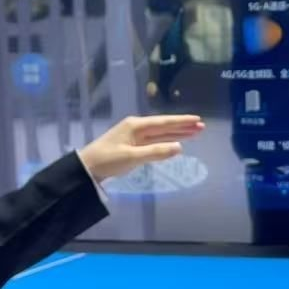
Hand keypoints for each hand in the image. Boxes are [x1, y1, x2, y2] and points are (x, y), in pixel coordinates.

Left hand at [78, 115, 204, 181]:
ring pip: (161, 134)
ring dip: (177, 134)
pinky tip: (176, 143)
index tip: (197, 120)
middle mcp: (137, 128)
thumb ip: (155, 152)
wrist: (86, 168)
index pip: (164, 123)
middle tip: (202, 127)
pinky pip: (155, 141)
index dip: (182, 122)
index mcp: (136, 126)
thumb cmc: (107, 160)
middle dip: (183, 127)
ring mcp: (134, 137)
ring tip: (194, 133)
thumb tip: (179, 147)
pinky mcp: (132, 146)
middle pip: (164, 127)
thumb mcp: (131, 157)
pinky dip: (167, 142)